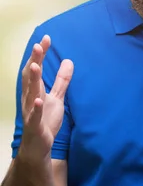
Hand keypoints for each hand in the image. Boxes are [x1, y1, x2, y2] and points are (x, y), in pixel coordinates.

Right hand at [19, 35, 73, 161]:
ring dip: (32, 79)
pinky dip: (35, 108)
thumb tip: (69, 61)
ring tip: (35, 65)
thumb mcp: (57, 98)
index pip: (37, 69)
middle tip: (38, 45)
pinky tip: (38, 100)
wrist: (37, 146)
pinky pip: (33, 116)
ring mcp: (30, 112)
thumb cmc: (44, 120)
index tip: (47, 39)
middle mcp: (30, 98)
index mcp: (36, 91)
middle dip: (34, 60)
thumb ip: (62, 81)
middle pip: (31, 77)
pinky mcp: (34, 126)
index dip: (41, 54)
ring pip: (30, 93)